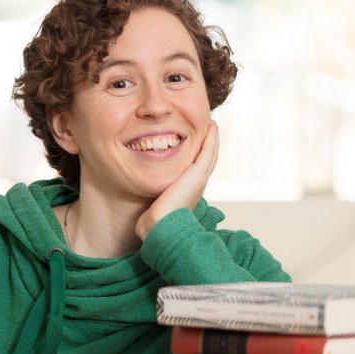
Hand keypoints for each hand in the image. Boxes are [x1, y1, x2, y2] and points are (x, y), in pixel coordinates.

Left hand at [135, 121, 218, 240]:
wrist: (159, 227)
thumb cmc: (153, 224)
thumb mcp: (153, 210)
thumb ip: (152, 205)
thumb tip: (142, 214)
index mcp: (188, 193)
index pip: (196, 171)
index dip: (199, 157)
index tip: (197, 144)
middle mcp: (196, 186)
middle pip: (207, 161)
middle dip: (209, 146)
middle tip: (209, 130)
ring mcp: (199, 180)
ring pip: (210, 155)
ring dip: (212, 139)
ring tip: (212, 126)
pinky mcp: (198, 175)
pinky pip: (208, 151)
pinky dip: (211, 139)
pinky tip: (211, 126)